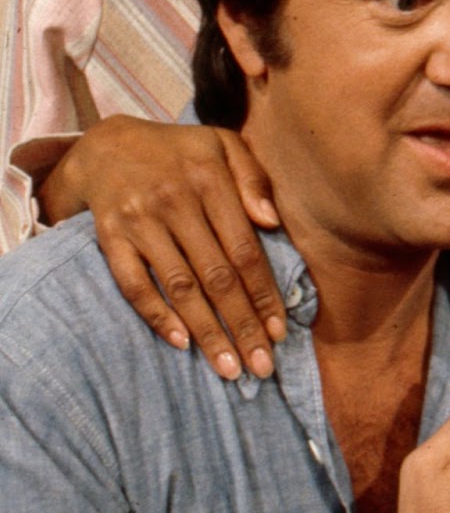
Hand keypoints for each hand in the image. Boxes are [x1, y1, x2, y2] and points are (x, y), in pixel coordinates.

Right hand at [37, 116, 285, 379]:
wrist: (107, 146)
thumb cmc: (179, 151)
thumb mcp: (222, 144)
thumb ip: (252, 177)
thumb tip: (272, 221)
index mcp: (209, 176)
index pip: (244, 247)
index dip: (263, 293)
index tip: (279, 331)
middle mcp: (175, 199)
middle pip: (216, 275)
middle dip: (242, 325)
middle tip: (261, 366)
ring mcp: (140, 220)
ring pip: (180, 286)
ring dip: (207, 331)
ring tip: (228, 368)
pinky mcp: (110, 237)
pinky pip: (134, 285)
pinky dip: (157, 315)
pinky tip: (181, 343)